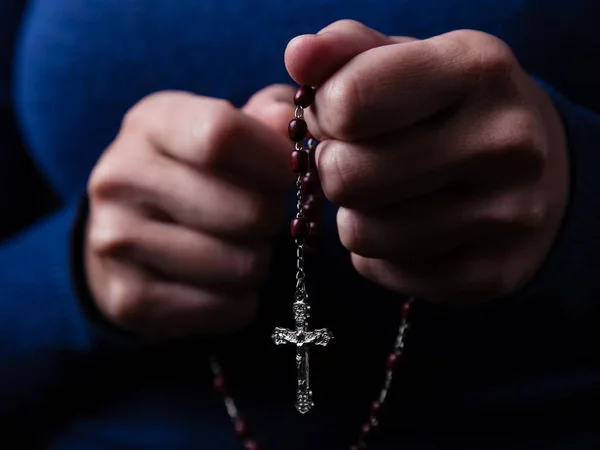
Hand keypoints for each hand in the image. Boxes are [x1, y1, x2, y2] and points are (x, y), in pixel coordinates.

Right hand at [86, 85, 294, 338]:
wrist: (123, 231)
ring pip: (242, 266)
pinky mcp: (130, 299)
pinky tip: (222, 281)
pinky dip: (243, 300)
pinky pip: (230, 309)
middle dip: (272, 218)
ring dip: (258, 260)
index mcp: (151, 124)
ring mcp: (116, 242)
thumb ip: (265, 117)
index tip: (292, 174)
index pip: (223, 135)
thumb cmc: (192, 172)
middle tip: (261, 215)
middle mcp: (121, 179)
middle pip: (247, 211)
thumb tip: (292, 123)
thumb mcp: (218, 127)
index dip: (276, 160)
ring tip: (239, 246)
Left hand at [286, 21, 568, 301]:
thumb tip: (299, 55)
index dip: (324, 114)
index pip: (349, 102)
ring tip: (387, 194)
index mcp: (477, 70)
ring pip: (359, 234)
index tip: (339, 116)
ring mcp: (506, 216)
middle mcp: (504, 143)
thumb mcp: (407, 61)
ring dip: (356, 215)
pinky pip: (381, 271)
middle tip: (360, 159)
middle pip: (346, 177)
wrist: (536, 169)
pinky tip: (410, 227)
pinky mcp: (492, 273)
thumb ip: (347, 50)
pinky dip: (378, 254)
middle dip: (335, 169)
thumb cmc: (450, 107)